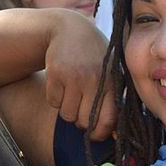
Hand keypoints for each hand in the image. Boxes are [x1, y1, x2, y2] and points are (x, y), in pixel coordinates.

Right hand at [43, 13, 116, 139]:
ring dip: (67, 110)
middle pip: (84, 122)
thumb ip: (112, 99)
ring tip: (72, 94)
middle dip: (81, 121)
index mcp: (111, 82)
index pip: (107, 120)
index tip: (95, 135)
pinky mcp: (55, 74)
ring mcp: (73, 76)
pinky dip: (55, 99)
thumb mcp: (110, 72)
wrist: (70, 29)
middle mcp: (93, 79)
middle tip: (81, 108)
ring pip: (67, 115)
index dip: (100, 133)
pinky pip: (53, 103)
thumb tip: (113, 135)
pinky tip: (61, 84)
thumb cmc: (95, 56)